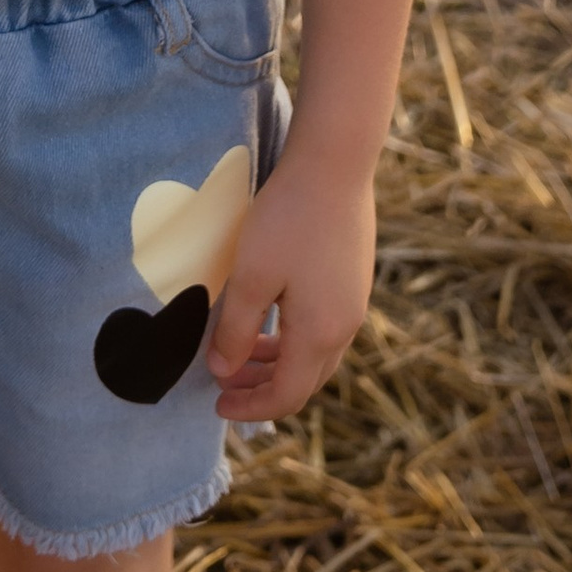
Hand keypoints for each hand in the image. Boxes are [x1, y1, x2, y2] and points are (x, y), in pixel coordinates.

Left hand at [204, 144, 376, 420]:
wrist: (334, 164)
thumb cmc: (288, 219)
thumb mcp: (251, 276)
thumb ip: (235, 330)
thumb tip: (222, 372)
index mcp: (320, 333)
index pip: (287, 395)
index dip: (251, 408)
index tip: (216, 405)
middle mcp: (345, 326)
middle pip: (305, 381)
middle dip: (263, 389)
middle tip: (223, 383)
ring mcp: (354, 302)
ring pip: (316, 355)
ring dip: (278, 363)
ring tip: (241, 354)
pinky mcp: (354, 280)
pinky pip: (324, 329)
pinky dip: (294, 339)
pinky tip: (270, 320)